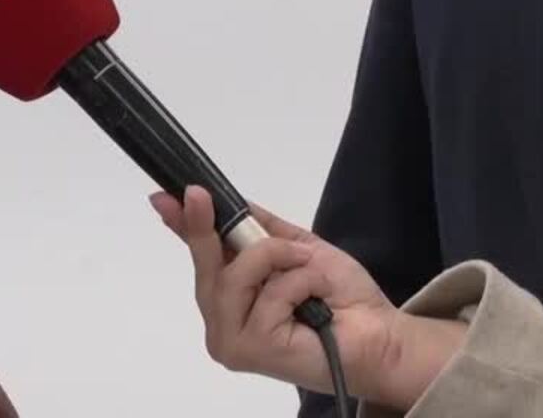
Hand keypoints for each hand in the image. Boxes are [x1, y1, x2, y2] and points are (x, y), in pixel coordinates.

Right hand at [150, 186, 457, 408]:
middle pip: (205, 265)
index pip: (198, 258)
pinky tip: (315, 300)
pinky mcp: (248, 349)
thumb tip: (218, 197)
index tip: (162, 196)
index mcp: (230, 300)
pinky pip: (265, 295)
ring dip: (276, 258)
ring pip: (233, 276)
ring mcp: (229, 339)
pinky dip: (296, 284)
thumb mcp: (295, 247)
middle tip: (198, 193)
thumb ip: (257, 228)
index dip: (181, 226)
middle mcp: (220, 323)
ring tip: (308, 266)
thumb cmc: (342, 296)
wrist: (380, 335)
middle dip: (207, 227)